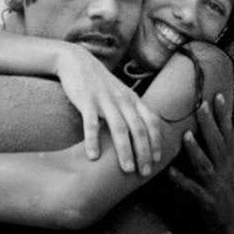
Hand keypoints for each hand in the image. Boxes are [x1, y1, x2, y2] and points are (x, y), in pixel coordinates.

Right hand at [54, 47, 162, 175]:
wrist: (76, 60)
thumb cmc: (100, 83)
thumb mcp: (120, 94)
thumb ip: (132, 111)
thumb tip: (143, 135)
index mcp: (133, 99)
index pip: (151, 122)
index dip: (156, 142)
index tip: (157, 161)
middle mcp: (122, 100)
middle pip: (138, 129)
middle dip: (144, 152)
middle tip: (144, 172)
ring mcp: (105, 100)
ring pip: (119, 128)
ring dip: (125, 150)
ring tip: (127, 169)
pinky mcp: (86, 100)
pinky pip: (91, 123)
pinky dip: (93, 140)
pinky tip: (93, 157)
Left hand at [162, 93, 233, 233]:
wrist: (222, 230)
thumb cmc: (224, 193)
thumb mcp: (233, 168)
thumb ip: (232, 143)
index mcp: (231, 161)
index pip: (228, 134)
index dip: (223, 116)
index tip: (218, 95)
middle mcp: (225, 172)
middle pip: (217, 145)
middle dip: (210, 125)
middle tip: (201, 106)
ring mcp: (216, 187)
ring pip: (204, 166)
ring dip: (195, 151)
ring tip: (186, 135)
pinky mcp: (205, 203)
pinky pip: (190, 190)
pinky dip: (181, 181)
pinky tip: (170, 172)